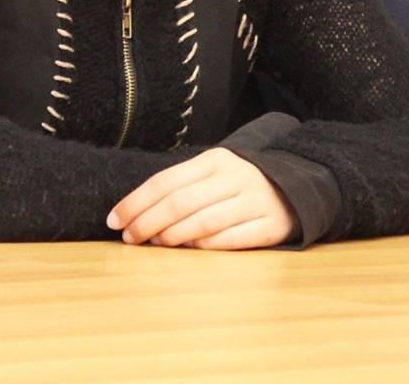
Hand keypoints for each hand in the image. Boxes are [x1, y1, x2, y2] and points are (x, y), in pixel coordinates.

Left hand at [106, 149, 296, 249]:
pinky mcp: (272, 225)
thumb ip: (180, 187)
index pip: (166, 181)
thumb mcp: (211, 174)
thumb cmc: (238, 185)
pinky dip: (206, 247)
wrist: (294, 187)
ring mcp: (256, 201)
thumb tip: (135, 214)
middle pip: (180, 203)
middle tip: (130, 238)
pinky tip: (190, 249)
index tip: (114, 220)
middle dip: (148, 223)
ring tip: (156, 244)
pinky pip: (231, 240)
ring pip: (204, 222)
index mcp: (215, 160)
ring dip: (173, 237)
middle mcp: (236, 177)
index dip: (136, 202)